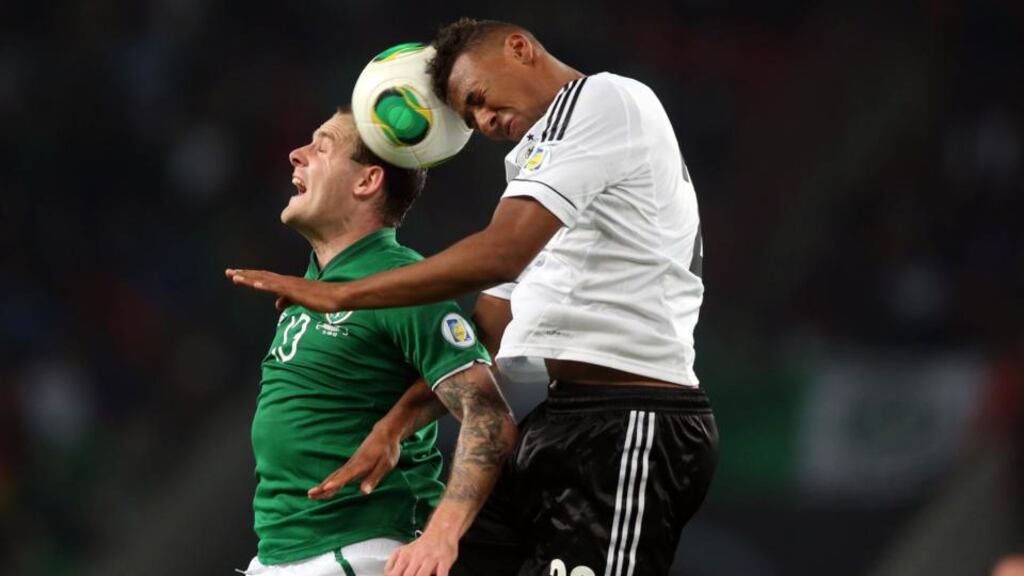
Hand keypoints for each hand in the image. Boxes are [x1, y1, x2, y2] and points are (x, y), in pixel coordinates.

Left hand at [225, 269, 343, 311]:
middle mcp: (286, 281)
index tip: (236, 275)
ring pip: (266, 280)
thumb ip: (288, 300)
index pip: (264, 278)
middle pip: (261, 276)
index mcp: (287, 283)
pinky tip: (255, 284)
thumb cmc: (323, 298)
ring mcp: (291, 285)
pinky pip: (278, 288)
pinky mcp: (296, 290)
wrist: (338, 296)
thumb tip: (276, 305)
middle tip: (228, 272)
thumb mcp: (301, 300)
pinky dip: (266, 285)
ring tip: (235, 277)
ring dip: (250, 278)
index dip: (250, 276)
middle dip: (244, 274)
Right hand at [308, 424, 400, 498]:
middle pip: (335, 477)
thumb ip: (374, 478)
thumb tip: (363, 492)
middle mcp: (352, 464)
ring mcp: (351, 463)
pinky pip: (338, 474)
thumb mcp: (386, 464)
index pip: (346, 475)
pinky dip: (330, 481)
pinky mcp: (352, 464)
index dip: (336, 483)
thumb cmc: (387, 449)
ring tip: (311, 494)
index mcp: (361, 465)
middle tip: (310, 495)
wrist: (385, 433)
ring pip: (334, 476)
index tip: (325, 489)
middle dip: (322, 487)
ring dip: (323, 485)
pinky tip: (325, 487)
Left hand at [385, 528, 458, 575]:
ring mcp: (431, 558)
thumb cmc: (423, 545)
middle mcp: (417, 556)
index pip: (394, 573)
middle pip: (407, 575)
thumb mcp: (404, 550)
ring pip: (422, 575)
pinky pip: (441, 574)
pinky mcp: (444, 560)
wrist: (442, 530)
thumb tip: (387, 574)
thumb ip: (393, 562)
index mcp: (405, 555)